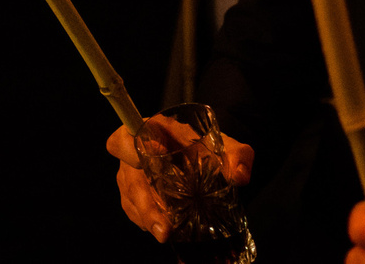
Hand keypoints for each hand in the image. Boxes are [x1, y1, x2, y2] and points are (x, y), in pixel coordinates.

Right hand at [107, 114, 251, 241]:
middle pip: (130, 179)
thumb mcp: (226, 145)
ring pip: (131, 199)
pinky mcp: (134, 196)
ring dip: (147, 218)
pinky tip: (163, 228)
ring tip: (166, 232)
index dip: (129, 149)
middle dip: (146, 205)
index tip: (155, 156)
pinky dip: (147, 221)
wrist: (202, 156)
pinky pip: (133, 210)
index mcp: (152, 132)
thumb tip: (240, 176)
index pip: (124, 137)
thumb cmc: (206, 146)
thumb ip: (237, 154)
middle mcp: (135, 155)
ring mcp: (131, 176)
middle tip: (164, 225)